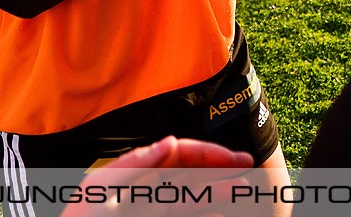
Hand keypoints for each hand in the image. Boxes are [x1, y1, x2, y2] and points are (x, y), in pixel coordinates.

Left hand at [64, 136, 253, 215]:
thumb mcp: (101, 189)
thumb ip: (134, 164)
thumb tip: (170, 141)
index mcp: (132, 174)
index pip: (178, 155)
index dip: (207, 153)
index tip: (235, 159)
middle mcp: (144, 191)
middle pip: (190, 174)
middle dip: (219, 169)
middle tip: (249, 169)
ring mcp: (150, 211)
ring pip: (192, 197)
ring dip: (217, 192)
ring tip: (242, 191)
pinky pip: (185, 216)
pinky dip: (206, 212)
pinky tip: (222, 212)